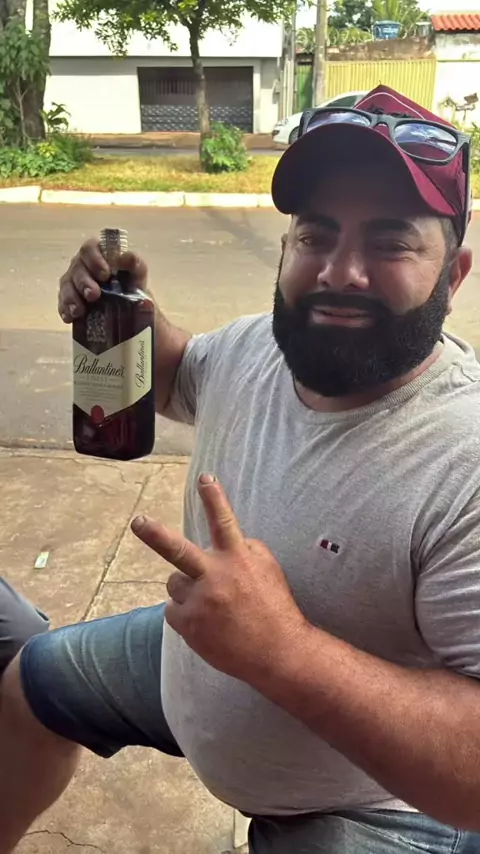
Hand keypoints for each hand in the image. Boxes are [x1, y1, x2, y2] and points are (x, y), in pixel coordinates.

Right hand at [58, 237, 148, 322]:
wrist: (131, 311)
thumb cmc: (132, 288)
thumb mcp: (138, 277)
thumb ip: (137, 265)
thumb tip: (129, 258)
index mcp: (99, 255)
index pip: (90, 248)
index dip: (94, 259)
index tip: (105, 274)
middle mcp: (83, 265)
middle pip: (77, 267)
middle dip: (83, 281)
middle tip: (93, 295)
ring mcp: (74, 282)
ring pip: (66, 284)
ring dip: (71, 296)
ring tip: (79, 311)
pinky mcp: (69, 300)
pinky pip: (62, 302)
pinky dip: (65, 309)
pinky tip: (70, 317)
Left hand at [131, 474, 307, 683]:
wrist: (278, 652)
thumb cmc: (274, 607)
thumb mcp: (267, 567)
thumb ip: (243, 548)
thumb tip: (219, 542)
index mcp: (238, 559)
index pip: (224, 522)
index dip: (214, 498)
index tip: (204, 477)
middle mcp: (216, 577)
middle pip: (178, 551)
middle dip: (154, 534)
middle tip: (137, 522)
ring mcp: (200, 602)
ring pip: (175, 582)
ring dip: (187, 589)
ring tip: (212, 605)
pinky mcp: (188, 625)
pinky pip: (173, 609)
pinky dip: (185, 614)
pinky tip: (206, 622)